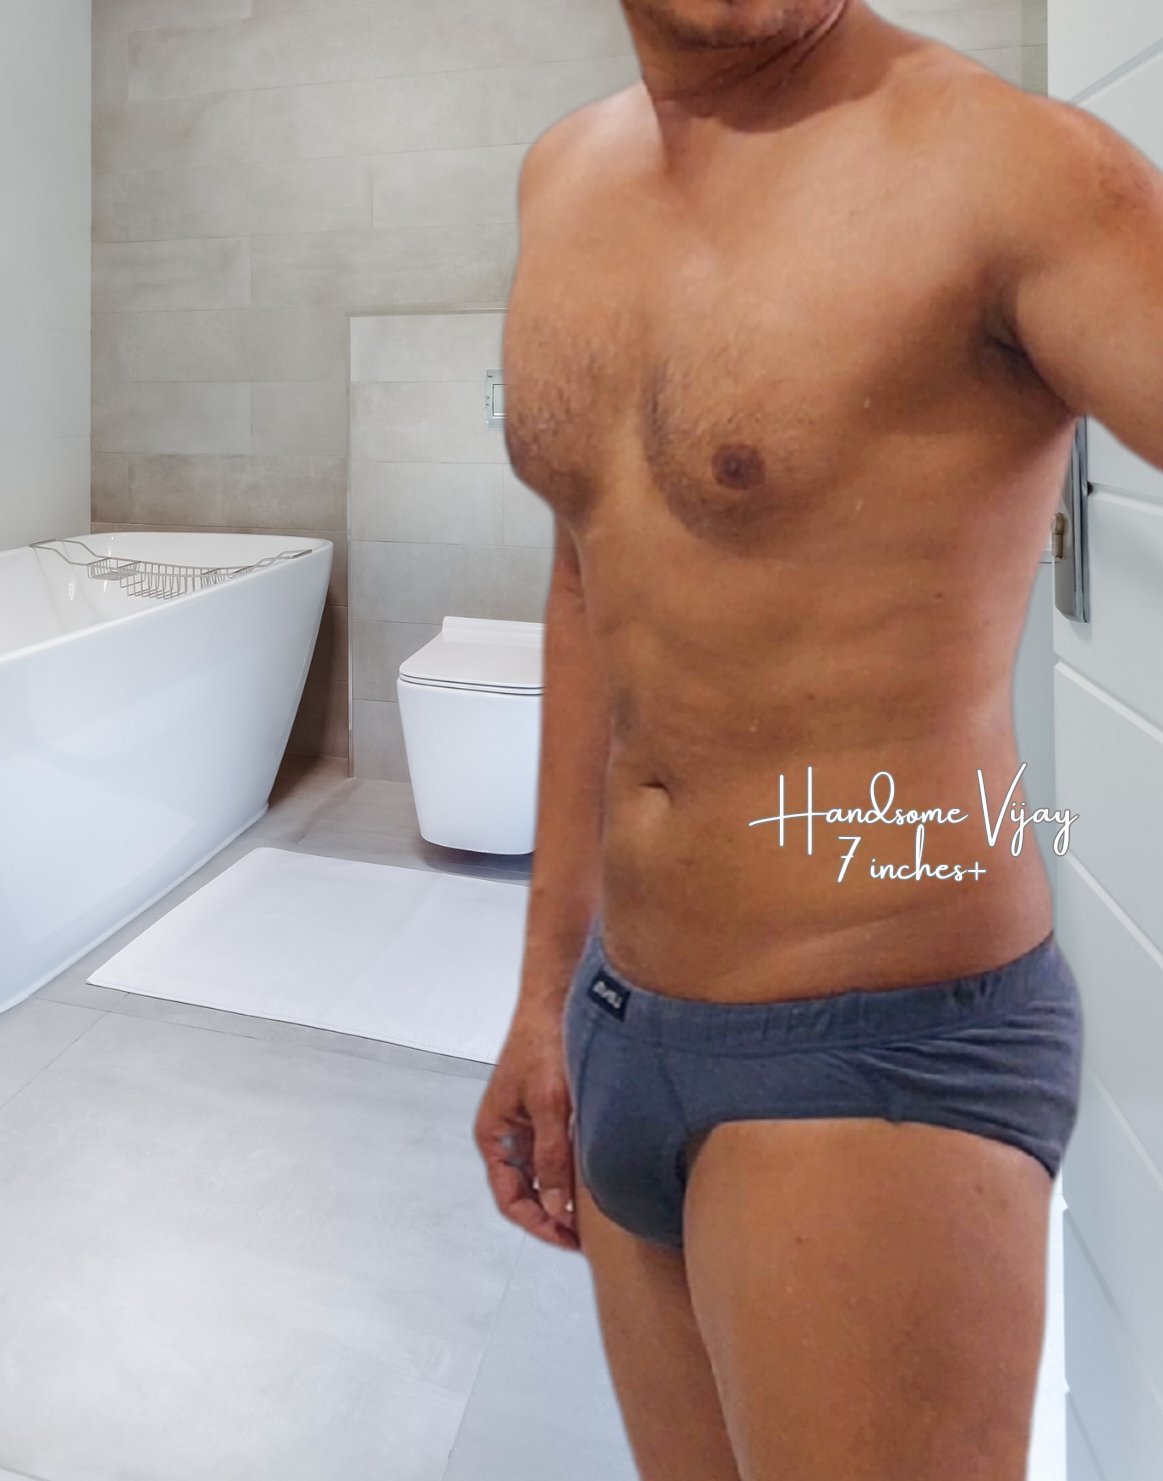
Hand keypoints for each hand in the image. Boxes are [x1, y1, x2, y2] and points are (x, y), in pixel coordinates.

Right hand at [474, 1005, 578, 1250]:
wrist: (557, 997)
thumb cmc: (544, 1044)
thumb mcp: (550, 1105)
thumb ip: (552, 1158)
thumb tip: (557, 1209)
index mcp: (494, 1136)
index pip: (511, 1200)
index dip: (539, 1225)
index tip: (570, 1240)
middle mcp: (508, 1135)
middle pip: (527, 1193)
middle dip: (554, 1217)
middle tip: (589, 1237)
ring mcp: (529, 1125)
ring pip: (546, 1175)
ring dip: (566, 1196)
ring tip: (597, 1215)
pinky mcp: (551, 1112)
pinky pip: (560, 1153)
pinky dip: (576, 1171)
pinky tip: (600, 1179)